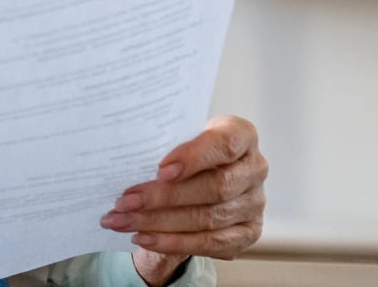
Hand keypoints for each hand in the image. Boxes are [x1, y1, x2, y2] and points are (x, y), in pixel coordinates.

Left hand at [100, 115, 267, 285]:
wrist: (199, 174)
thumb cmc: (184, 150)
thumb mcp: (177, 136)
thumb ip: (163, 144)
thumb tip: (123, 156)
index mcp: (241, 135)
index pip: (224, 144)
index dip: (193, 158)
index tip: (160, 171)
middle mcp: (254, 168)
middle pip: (213, 188)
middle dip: (163, 197)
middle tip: (124, 201)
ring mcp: (254, 203)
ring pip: (208, 219)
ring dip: (159, 223)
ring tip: (122, 221)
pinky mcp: (248, 232)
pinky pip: (210, 243)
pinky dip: (173, 242)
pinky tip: (143, 237)